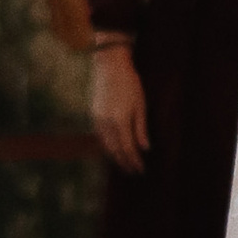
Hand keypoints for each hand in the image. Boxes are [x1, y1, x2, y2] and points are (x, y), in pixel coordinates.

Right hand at [91, 44, 147, 171]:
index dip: (134, 161)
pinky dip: (107, 145)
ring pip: (106, 145)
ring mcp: (98, 119)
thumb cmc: (130, 84)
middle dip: (124, 162)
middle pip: (115, 150)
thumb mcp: (140, 105)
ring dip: (115, 156)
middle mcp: (107, 123)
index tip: (140, 170)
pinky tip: (113, 148)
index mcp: (120, 121)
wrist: (110, 67)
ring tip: (124, 163)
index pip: (128, 148)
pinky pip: (100, 136)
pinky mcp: (94, 115)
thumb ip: (141, 128)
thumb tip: (144, 148)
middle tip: (133, 171)